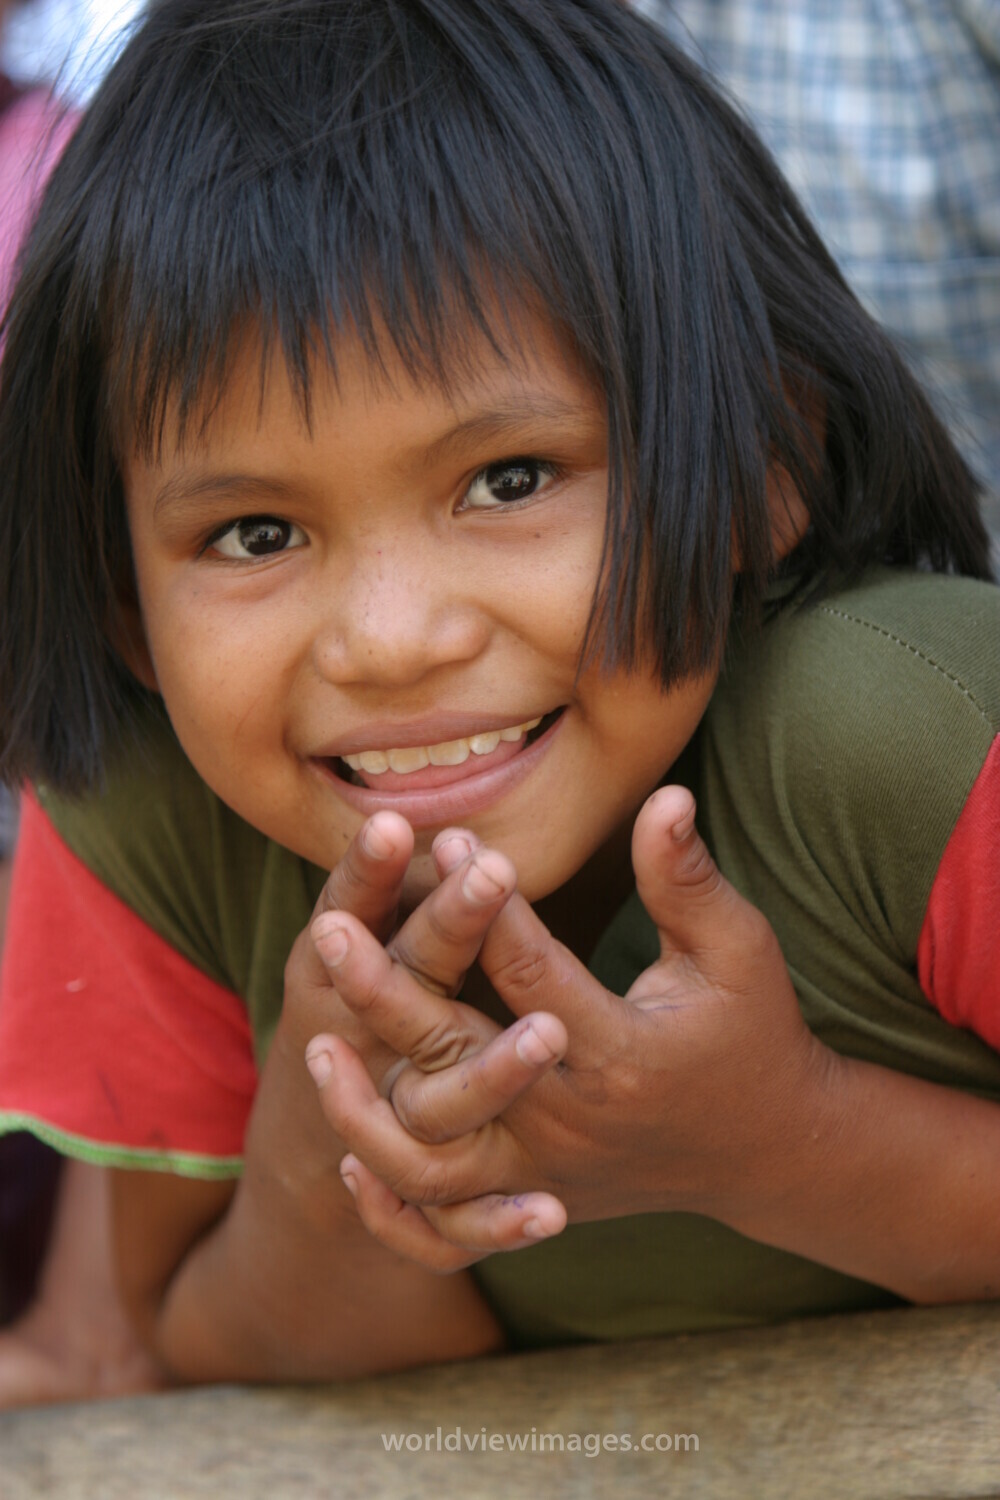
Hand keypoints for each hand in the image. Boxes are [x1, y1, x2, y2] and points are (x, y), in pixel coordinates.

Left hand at [306, 787, 831, 1268]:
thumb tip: (665, 795)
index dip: (485, 901)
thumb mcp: (740, 952)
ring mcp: (547, 1172)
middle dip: (385, 993)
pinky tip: (351, 1151)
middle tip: (328, 930)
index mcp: (622, 1051)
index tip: (449, 839)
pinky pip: (444, 1221)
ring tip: (316, 1045)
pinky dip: (392, 1201)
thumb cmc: (753, 1033)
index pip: (529, 968)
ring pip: (430, 1158)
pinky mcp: (534, 1202)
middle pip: (454, 1059)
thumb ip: (689, 880)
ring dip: (366, 1106)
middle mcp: (574, 1120)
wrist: (770, 1151)